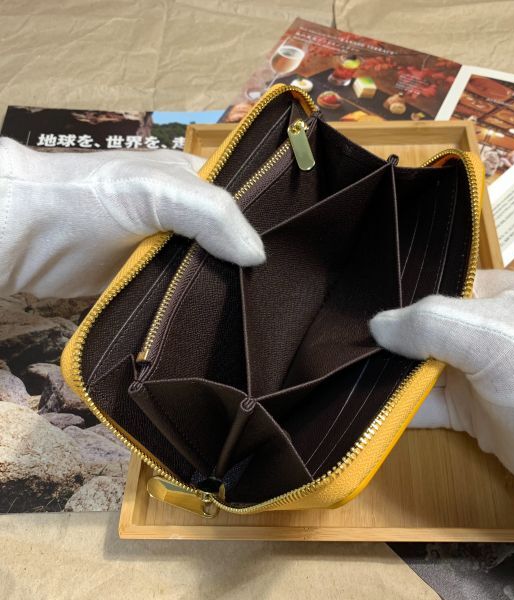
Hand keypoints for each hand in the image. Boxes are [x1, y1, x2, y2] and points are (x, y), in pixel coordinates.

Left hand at [0, 137, 263, 297]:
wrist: (26, 235)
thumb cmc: (91, 198)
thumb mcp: (156, 191)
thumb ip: (211, 214)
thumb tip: (259, 257)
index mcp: (197, 183)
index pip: (248, 203)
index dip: (268, 226)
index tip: (295, 258)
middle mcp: (187, 216)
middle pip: (231, 242)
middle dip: (249, 265)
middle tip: (280, 296)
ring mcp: (169, 250)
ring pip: (212, 271)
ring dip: (229, 289)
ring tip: (262, 313)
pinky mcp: (152, 281)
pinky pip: (186, 293)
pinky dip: (202, 306)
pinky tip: (226, 322)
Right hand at [370, 269, 513, 533]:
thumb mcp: (493, 337)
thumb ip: (431, 323)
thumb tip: (375, 324)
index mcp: (499, 294)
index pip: (437, 287)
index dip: (399, 298)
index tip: (357, 310)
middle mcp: (486, 329)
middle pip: (425, 329)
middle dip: (389, 340)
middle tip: (344, 346)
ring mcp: (479, 373)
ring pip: (422, 368)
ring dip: (389, 375)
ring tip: (344, 373)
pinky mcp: (472, 412)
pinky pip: (427, 402)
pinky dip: (400, 406)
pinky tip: (366, 407)